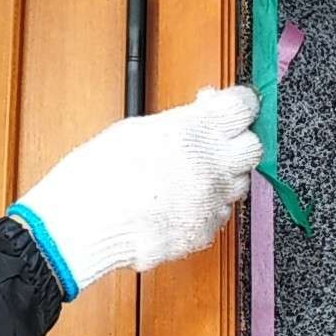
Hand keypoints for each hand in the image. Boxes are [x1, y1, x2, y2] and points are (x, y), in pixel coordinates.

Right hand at [10, 86, 261, 297]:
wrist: (82, 225)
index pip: (244, 106)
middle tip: (215, 141)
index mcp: (193, 130)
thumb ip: (182, 121)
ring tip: (190, 176)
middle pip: (253, 146)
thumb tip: (204, 110)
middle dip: (236, 141)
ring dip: (222, 175)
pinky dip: (206, 206)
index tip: (232, 106)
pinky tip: (181, 202)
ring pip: (239, 182)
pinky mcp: (205, 230)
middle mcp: (211, 165)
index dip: (239, 104)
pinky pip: (219, 212)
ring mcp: (211, 201)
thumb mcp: (139, 128)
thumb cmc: (96, 175)